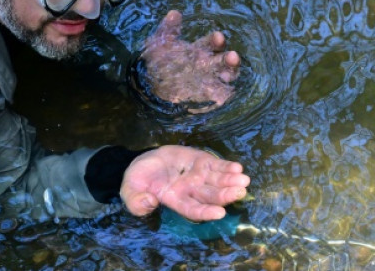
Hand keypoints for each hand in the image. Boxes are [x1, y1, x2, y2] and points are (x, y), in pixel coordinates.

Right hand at [121, 145, 249, 221]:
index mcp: (175, 200)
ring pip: (217, 181)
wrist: (144, 163)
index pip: (193, 209)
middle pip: (210, 195)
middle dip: (225, 194)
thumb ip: (136, 201)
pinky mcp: (200, 161)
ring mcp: (197, 175)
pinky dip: (226, 167)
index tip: (220, 213)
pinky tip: (237, 167)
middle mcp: (190, 190)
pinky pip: (215, 166)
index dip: (206, 212)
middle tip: (240, 191)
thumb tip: (148, 203)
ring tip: (243, 179)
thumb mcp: (130, 191)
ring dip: (230, 181)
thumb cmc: (137, 181)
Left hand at [140, 10, 240, 111]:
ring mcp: (209, 80)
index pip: (211, 43)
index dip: (215, 41)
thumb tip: (174, 13)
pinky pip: (219, 94)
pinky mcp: (207, 95)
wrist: (151, 85)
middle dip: (229, 58)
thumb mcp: (160, 43)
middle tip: (233, 56)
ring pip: (226, 76)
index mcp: (199, 50)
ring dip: (230, 74)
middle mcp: (207, 64)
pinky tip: (223, 94)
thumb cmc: (159, 61)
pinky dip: (223, 94)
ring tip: (229, 75)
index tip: (219, 37)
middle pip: (223, 60)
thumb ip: (168, 30)